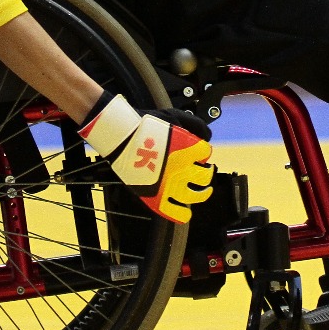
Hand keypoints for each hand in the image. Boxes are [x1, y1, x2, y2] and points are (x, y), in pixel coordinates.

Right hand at [78, 92, 213, 222]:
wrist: (121, 136)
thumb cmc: (146, 124)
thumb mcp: (175, 115)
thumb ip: (195, 125)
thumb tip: (207, 137)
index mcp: (188, 148)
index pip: (205, 153)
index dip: (203, 152)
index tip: (199, 153)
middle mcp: (182, 168)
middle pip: (204, 176)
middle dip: (206, 173)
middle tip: (203, 172)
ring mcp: (170, 184)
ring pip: (195, 196)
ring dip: (202, 194)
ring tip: (203, 191)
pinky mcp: (156, 197)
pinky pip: (174, 212)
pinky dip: (182, 214)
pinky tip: (185, 212)